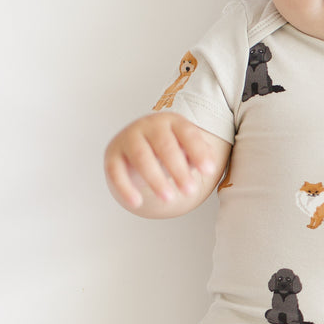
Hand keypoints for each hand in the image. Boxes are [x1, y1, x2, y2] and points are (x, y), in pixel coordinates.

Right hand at [104, 112, 226, 213]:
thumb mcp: (187, 147)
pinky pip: (116, 170)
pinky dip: (125, 187)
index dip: (198, 152)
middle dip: (178, 170)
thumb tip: (210, 166)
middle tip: (190, 190)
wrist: (137, 144)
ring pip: (141, 157)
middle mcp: (148, 125)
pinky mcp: (113, 154)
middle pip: (164, 146)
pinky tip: (137, 202)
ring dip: (155, 179)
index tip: (209, 171)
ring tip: (169, 198)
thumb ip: (200, 154)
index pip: (187, 134)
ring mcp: (128, 138)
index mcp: (172, 121)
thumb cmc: (170, 148)